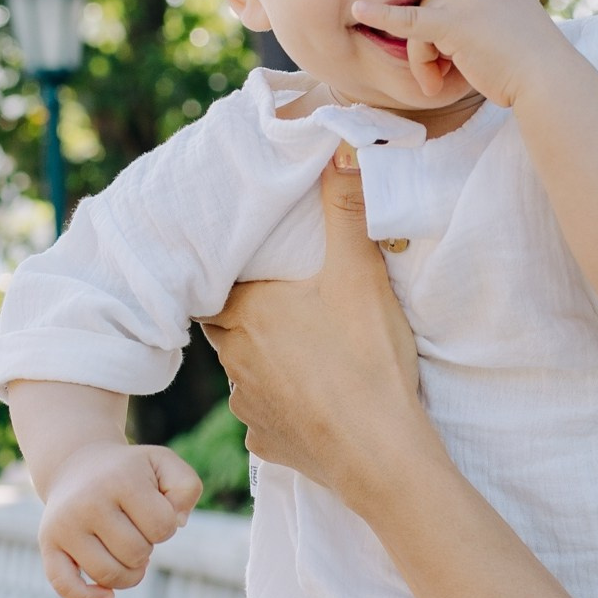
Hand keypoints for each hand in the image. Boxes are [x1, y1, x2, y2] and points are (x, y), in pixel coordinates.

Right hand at [39, 441, 199, 597]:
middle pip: (136, 554)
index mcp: (120, 481)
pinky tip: (107, 596)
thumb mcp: (163, 464)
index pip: (163, 527)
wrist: (77, 465)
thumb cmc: (129, 471)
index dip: (167, 526)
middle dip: (146, 548)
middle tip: (135, 529)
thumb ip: (187, 487)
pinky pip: (65, 586)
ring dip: (129, 574)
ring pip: (109, 576)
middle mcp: (87, 503)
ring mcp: (64, 526)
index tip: (153, 511)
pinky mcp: (48, 544)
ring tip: (126, 553)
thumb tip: (178, 522)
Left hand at [202, 155, 430, 508]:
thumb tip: (340, 145)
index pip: (217, 287)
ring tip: (302, 355)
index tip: (246, 272)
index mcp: (249, 312)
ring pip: (243, 372)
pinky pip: (264, 418)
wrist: (380, 452)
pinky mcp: (266, 442)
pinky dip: (281, 409)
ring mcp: (248, 405)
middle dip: (246, 316)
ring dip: (263, 362)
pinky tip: (310, 404)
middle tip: (280, 306)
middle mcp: (236, 358)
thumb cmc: (368, 360)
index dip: (230, 278)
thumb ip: (348, 210)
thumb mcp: (362, 275)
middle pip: (226, 327)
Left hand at [361, 0, 569, 111]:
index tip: (460, 65)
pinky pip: (408, 22)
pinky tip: (358, 12)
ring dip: (423, 62)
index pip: (448, 4)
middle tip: (440, 82)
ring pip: (419, 28)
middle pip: (430, 13)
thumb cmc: (531, 68)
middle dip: (429, 52)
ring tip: (439, 86)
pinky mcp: (452, 21)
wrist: (549, 80)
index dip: (444, 40)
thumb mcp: (503, 37)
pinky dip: (380, 17)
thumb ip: (476, 29)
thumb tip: (452, 41)